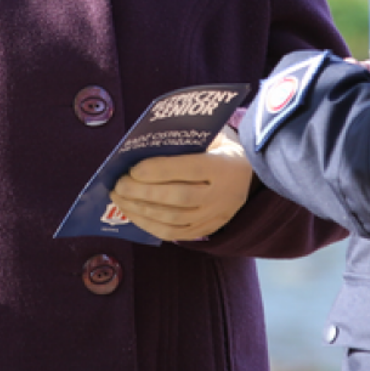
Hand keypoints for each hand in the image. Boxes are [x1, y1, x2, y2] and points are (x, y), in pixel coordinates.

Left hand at [110, 118, 253, 240]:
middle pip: (179, 198)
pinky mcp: (207, 229)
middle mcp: (221, 194)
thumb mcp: (210, 136)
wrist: (251, 171)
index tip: (133, 169)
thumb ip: (183, 142)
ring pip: (174, 219)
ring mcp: (215, 215)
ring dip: (141, 210)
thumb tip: (141, 148)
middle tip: (118, 186)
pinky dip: (149, 225)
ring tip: (119, 199)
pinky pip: (175, 233)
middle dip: (143, 193)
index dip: (158, 170)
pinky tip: (133, 214)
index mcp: (223, 165)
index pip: (189, 169)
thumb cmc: (219, 147)